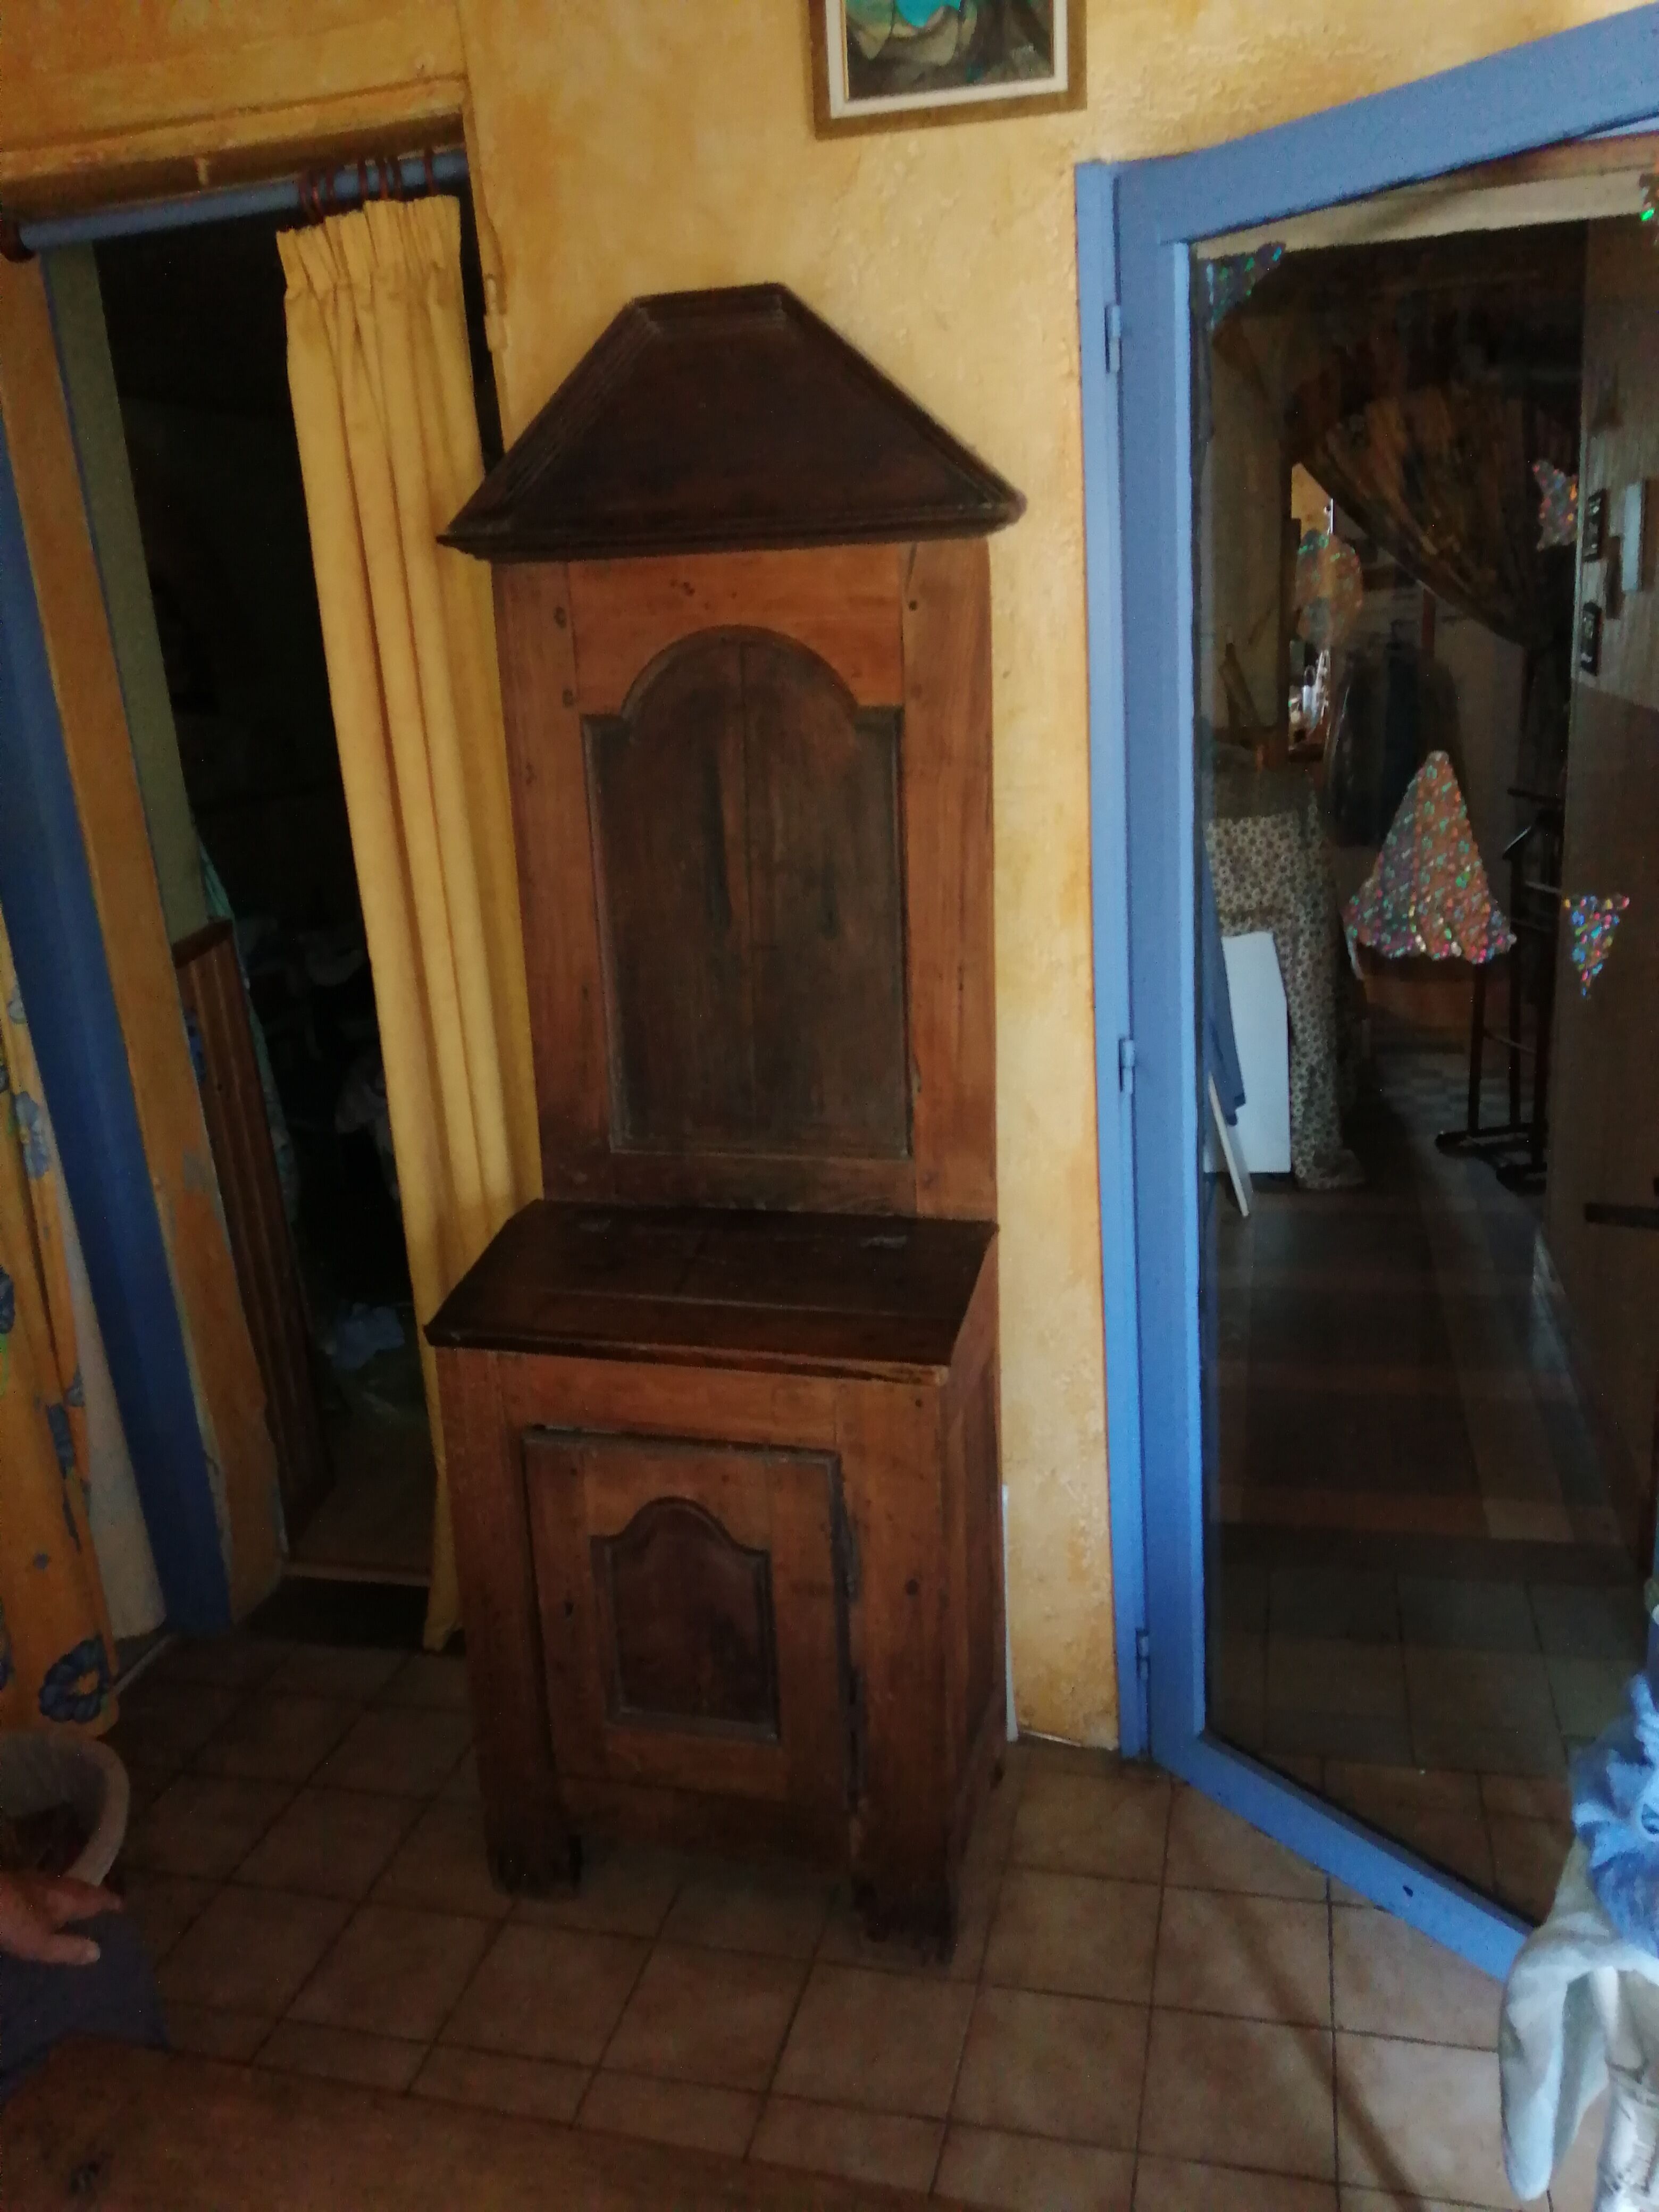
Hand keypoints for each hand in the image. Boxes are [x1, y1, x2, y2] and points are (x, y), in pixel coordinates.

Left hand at [0, 1871, 121, 1965]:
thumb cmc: (15, 1921)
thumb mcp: (41, 1943)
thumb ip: (69, 1947)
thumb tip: (99, 1952)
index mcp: (70, 1898)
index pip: (99, 1898)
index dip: (112, 1902)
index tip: (124, 1908)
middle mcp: (60, 1885)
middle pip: (85, 1888)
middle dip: (97, 1896)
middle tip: (107, 1906)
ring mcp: (41, 1881)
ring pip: (68, 1886)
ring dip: (79, 1894)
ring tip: (84, 1906)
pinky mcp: (25, 1882)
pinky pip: (53, 1888)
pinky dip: (61, 1895)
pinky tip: (52, 1903)